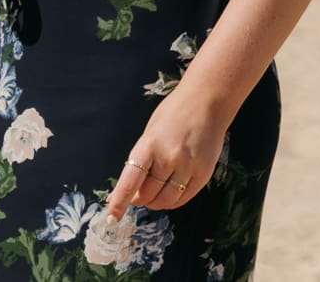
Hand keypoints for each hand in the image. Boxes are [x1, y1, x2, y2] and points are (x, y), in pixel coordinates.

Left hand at [106, 85, 229, 218]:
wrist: (208, 102)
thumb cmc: (174, 114)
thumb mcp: (150, 132)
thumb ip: (141, 160)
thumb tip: (130, 191)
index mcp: (150, 144)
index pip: (130, 181)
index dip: (120, 202)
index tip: (111, 217)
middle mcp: (169, 157)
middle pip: (148, 194)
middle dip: (139, 199)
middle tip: (138, 195)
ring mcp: (188, 167)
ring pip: (165, 201)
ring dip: (155, 202)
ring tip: (154, 193)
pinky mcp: (204, 174)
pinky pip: (183, 198)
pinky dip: (172, 201)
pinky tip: (169, 192)